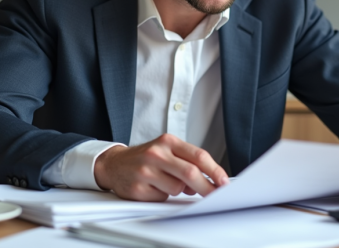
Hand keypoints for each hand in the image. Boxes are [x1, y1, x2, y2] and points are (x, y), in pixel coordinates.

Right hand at [94, 133, 229, 201]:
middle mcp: (156, 153)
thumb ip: (187, 161)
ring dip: (179, 190)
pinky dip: (164, 195)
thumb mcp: (167, 150)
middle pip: (190, 173)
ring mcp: (146, 170)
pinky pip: (162, 197)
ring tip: (167, 182)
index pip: (198, 155)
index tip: (224, 181)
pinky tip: (154, 187)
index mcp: (168, 141)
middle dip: (207, 187)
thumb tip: (211, 178)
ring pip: (178, 188)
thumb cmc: (146, 157)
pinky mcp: (138, 188)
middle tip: (214, 195)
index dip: (214, 170)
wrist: (115, 164)